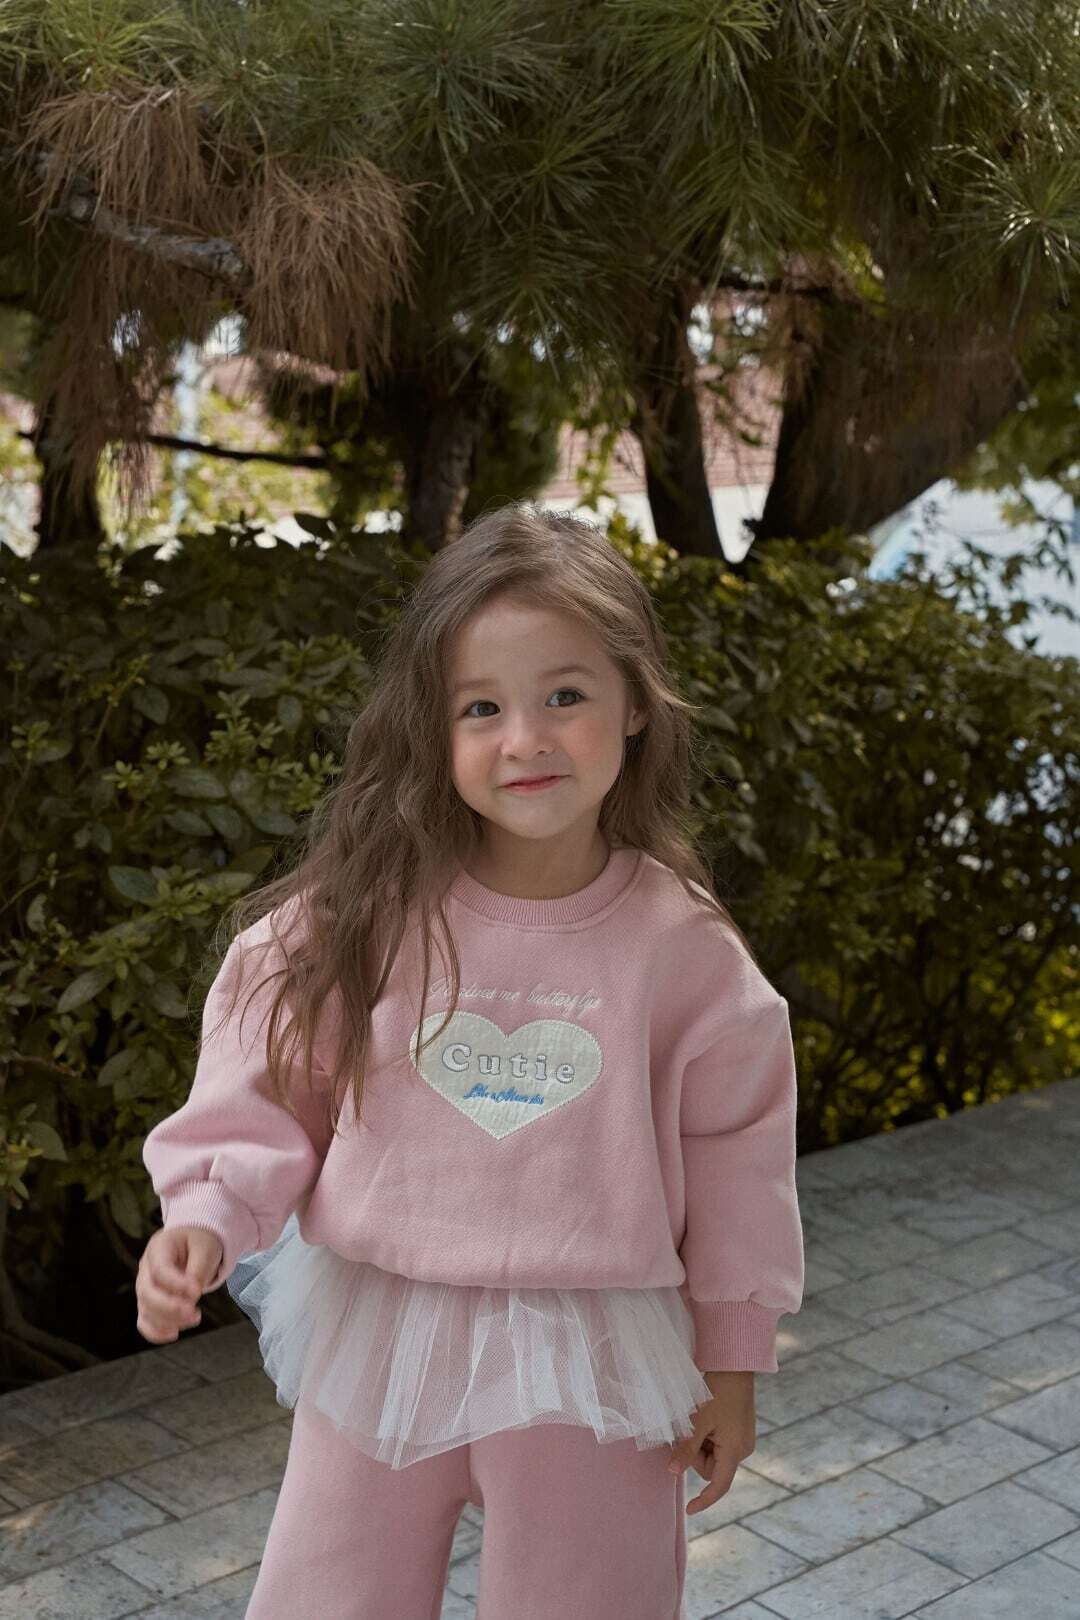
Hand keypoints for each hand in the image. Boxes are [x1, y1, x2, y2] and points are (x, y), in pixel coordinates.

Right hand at [136, 1225, 223, 1343]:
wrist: (193, 1241)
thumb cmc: (199, 1241)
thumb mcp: (205, 1248)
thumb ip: (198, 1270)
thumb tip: (191, 1297)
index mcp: (159, 1247)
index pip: (160, 1270)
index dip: (176, 1284)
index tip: (197, 1291)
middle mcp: (146, 1268)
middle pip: (146, 1293)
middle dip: (170, 1308)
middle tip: (194, 1313)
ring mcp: (145, 1286)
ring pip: (145, 1309)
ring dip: (168, 1321)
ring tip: (194, 1319)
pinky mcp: (149, 1302)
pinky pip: (144, 1321)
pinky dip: (155, 1332)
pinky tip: (174, 1334)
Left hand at [667, 1370, 755, 1515]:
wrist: (734, 1368)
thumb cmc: (716, 1393)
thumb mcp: (698, 1422)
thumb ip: (686, 1449)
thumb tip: (673, 1473)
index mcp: (735, 1451)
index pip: (719, 1486)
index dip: (704, 1500)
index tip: (690, 1510)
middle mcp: (743, 1449)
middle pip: (712, 1468)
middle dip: (696, 1455)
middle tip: (687, 1431)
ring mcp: (743, 1440)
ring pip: (713, 1455)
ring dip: (701, 1444)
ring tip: (698, 1420)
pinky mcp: (740, 1431)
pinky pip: (719, 1444)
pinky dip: (707, 1437)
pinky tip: (706, 1418)